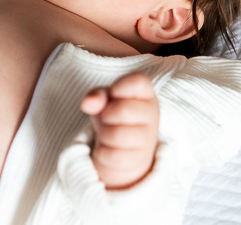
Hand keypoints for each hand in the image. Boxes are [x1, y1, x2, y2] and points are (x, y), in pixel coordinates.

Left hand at [80, 72, 159, 188]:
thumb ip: (96, 96)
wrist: (122, 149)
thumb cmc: (113, 116)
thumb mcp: (103, 100)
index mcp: (145, 93)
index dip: (119, 86)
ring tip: (109, 134)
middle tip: (109, 119)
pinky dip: (103, 153)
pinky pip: (113, 155)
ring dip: (104, 135)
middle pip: (122, 109)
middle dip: (106, 115)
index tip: (114, 94)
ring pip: (116, 135)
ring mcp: (148, 138)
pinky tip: (110, 149)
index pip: (138, 81)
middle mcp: (152, 113)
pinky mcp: (140, 159)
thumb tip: (87, 103)